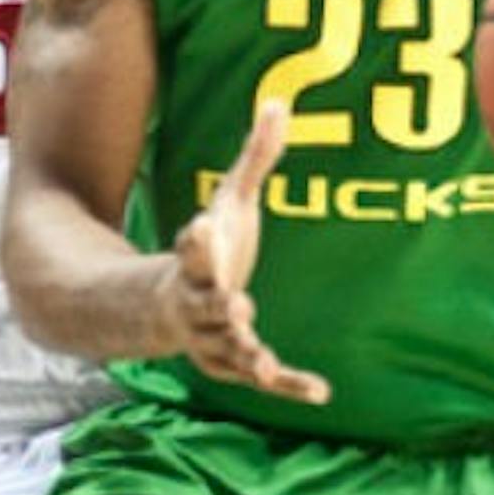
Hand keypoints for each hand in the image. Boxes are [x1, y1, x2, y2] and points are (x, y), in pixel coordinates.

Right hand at [158, 103, 328, 404]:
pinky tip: (320, 392)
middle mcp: (198, 302)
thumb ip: (255, 158)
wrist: (173, 308)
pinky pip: (263, 378)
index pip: (193, 248)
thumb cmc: (214, 249)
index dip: (198, 240)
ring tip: (260, 359)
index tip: (201, 227)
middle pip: (204, 303)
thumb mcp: (231, 202)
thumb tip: (279, 102)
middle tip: (235, 303)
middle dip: (216, 305)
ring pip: (226, 349)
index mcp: (196, 260)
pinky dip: (288, 386)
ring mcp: (214, 337)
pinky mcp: (237, 363)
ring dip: (243, 353)